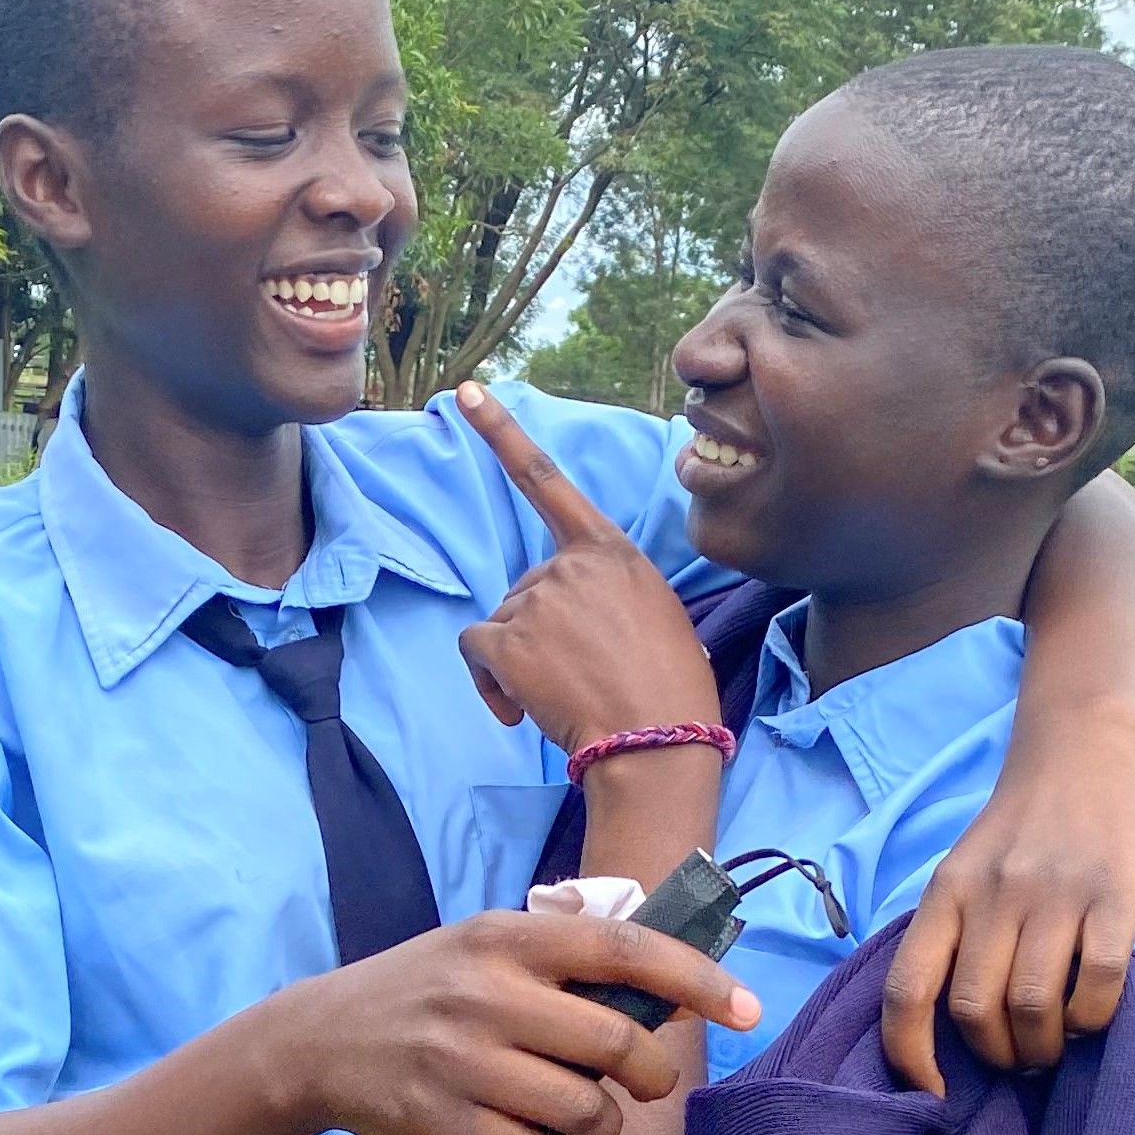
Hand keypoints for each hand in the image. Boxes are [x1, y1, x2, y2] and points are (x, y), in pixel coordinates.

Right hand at [272, 906, 759, 1134]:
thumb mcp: (481, 942)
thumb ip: (564, 952)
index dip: (696, 979)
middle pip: (616, 1044)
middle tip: (641, 1081)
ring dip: (603, 1124)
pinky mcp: (446, 1125)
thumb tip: (668, 982)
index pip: (624, 949)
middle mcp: (488, 995)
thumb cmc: (422, 989)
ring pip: (585, 1109)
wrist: (316, 1041)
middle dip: (649, 1074)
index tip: (746, 1008)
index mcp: (507, 939)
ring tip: (581, 1116)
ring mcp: (465, 1063)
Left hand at [454, 383, 720, 751]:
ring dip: (517, 663)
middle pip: (526, 587)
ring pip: (502, 622)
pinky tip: (520, 708)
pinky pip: (475, 650)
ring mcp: (539, 598)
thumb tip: (568, 613)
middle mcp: (571, 564)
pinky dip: (486, 682)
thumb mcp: (656, 616)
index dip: (502, 434)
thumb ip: (608, 592)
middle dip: (538, 631)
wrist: (659, 742)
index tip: (467, 392)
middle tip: (580, 676)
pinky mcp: (510, 638)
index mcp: (612, 552)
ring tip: (562, 696)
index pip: (548, 480)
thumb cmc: (668, 690)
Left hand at [881, 708, 1134, 1091]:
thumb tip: (957, 1031)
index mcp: (944, 894)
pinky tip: (1091, 1016)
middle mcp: (992, 895)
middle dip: (995, 1055)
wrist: (1078, 748)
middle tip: (1016, 1056)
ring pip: (1032, 1006)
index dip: (910, 1056)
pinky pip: (1099, 983)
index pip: (907, 990)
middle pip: (975, 1011)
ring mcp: (1054, 894)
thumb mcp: (963, 871)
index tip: (930, 1094)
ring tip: (1052, 1044)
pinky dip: (1092, 1018)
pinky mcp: (1115, 895)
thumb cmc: (1018, 828)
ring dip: (1042, 1046)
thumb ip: (955, 936)